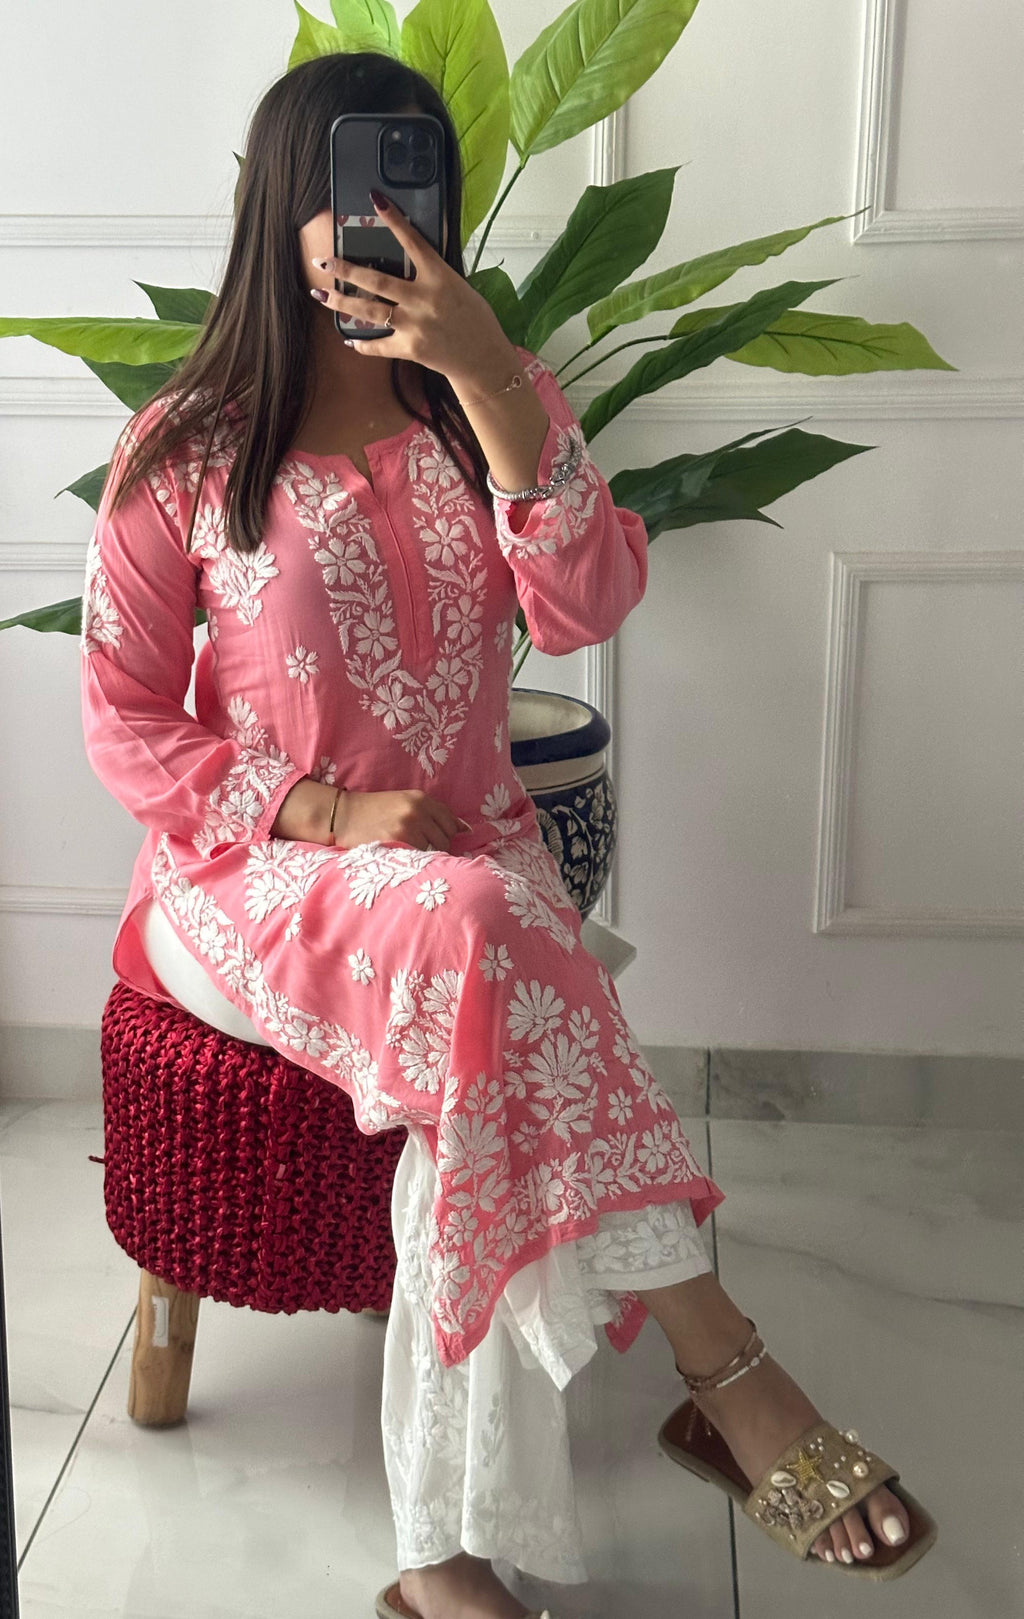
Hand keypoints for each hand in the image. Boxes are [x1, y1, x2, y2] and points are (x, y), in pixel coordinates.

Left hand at [310, 192, 515, 385]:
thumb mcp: (460, 287)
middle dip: (345, 270)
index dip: (393, 219)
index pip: (412, 241)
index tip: (375, 200)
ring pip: (369, 311)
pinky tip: (350, 340)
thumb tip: (410, 265)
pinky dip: (363, 344)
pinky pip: (379, 345)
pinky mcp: (410, 348)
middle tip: (323, 262)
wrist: (483, 359)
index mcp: (439, 277)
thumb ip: (434, 276)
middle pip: (376, 280)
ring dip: (341, 302)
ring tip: (321, 295)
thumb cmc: (476, 321)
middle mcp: (423, 298)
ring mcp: (414, 324)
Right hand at [331, 789, 471, 853]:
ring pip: (435, 851)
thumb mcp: (404, 803)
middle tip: (419, 851)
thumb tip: (466, 830)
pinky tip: (404, 860)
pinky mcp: (399, 841)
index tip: (437, 843)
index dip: (447, 836)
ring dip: (427, 858)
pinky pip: (420, 858)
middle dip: (438, 848)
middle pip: (446, 838)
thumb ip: (433, 814)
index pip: (451, 822)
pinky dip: (416, 863)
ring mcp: (409, 826)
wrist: (342, 816)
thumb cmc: (374, 812)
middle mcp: (418, 810)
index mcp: (421, 798)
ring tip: (409, 856)